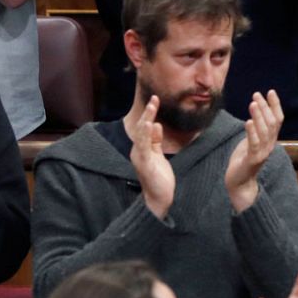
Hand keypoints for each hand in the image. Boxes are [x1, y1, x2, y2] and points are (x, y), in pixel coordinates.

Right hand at [131, 96, 176, 219]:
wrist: (159, 198)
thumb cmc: (159, 179)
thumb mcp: (158, 156)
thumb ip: (155, 141)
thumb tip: (155, 124)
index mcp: (142, 149)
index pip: (145, 128)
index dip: (150, 114)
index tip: (155, 100)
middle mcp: (138, 151)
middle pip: (141, 128)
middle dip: (148, 113)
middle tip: (154, 99)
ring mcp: (140, 157)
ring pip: (141, 134)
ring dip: (146, 119)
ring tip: (151, 106)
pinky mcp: (144, 163)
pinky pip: (143, 146)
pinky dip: (145, 134)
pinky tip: (148, 124)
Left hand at [224, 90, 283, 212]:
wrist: (239, 182)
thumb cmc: (243, 160)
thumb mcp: (251, 141)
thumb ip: (256, 129)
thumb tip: (255, 113)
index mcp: (270, 140)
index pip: (278, 120)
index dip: (275, 105)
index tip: (270, 91)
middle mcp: (270, 145)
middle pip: (272, 123)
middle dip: (265, 107)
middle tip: (256, 95)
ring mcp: (262, 153)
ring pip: (265, 131)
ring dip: (259, 116)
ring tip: (253, 103)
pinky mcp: (253, 160)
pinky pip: (254, 144)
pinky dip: (252, 132)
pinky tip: (247, 121)